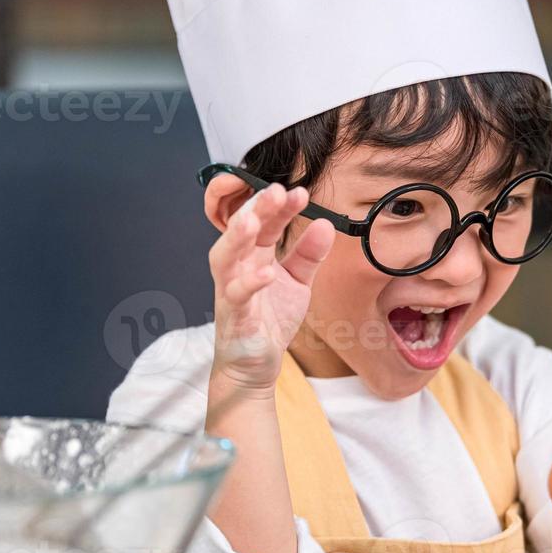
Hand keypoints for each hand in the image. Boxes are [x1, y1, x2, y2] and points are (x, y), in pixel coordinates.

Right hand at [205, 175, 334, 395]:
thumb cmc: (269, 318)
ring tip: (254, 219)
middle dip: (256, 207)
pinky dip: (249, 283)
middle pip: (241, 229)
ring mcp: (230, 289)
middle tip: (276, 190)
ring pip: (225, 256)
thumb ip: (309, 254)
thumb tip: (326, 224)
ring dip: (238, 236)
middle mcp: (238, 265)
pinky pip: (236, 295)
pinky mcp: (233, 315)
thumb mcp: (296, 281)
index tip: (300, 192)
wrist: (255, 362)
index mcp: (253, 254)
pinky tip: (265, 273)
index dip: (280, 206)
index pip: (265, 222)